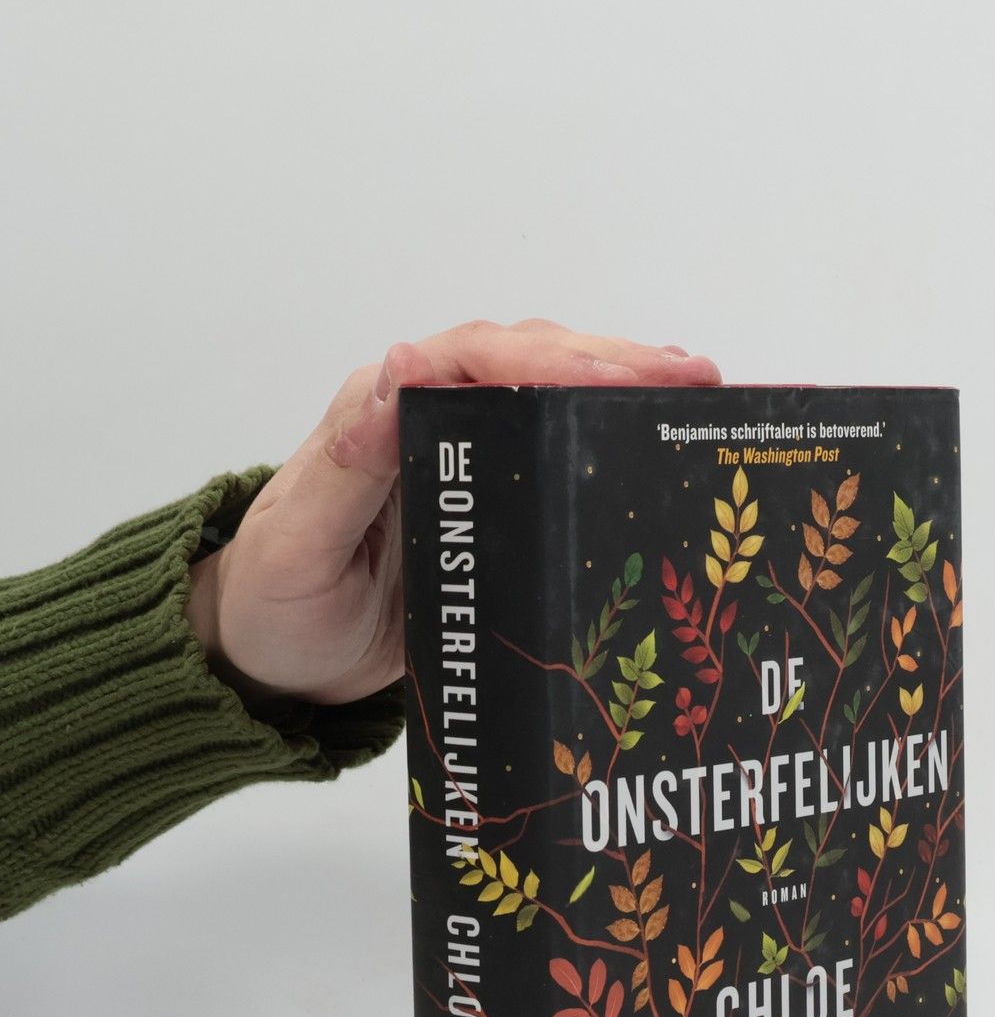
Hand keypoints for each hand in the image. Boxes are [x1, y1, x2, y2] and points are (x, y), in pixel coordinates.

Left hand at [186, 319, 720, 705]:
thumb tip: (395, 375)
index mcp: (379, 413)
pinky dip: (607, 429)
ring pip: (548, 392)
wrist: (276, 658)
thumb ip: (346, 466)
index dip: (549, 360)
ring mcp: (461, 452)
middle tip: (692, 377)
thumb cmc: (277, 602)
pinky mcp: (487, 492)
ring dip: (623, 383)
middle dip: (613, 361)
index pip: (471, 359)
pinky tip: (656, 433)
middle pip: (526, 361)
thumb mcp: (298, 546)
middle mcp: (425, 416)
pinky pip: (552, 444)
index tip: (617, 378)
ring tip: (695, 391)